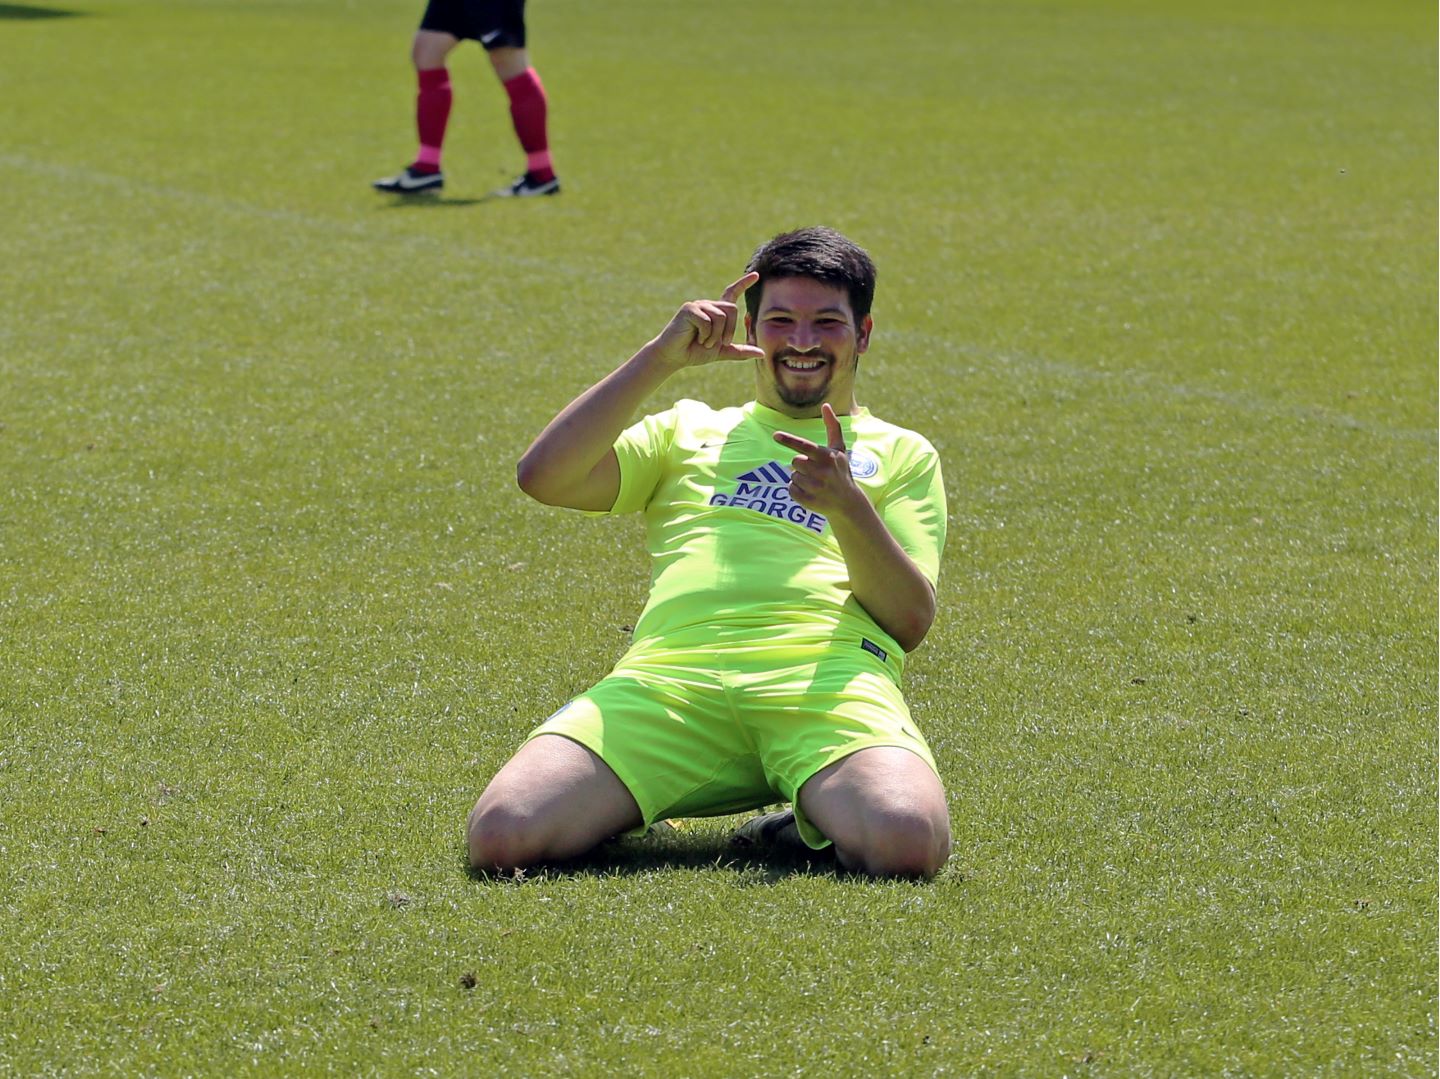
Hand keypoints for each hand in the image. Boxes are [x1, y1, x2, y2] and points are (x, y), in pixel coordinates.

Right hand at [649, 272, 765, 368]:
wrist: (675, 356)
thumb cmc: (695, 352)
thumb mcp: (722, 352)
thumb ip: (741, 351)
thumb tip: (762, 353)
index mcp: (716, 312)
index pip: (731, 293)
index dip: (743, 284)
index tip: (756, 275)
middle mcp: (708, 305)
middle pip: (732, 309)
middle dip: (730, 330)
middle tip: (721, 343)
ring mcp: (698, 305)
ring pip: (721, 316)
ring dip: (716, 336)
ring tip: (705, 342)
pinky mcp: (689, 309)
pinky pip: (707, 320)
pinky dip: (705, 334)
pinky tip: (697, 339)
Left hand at [773, 403, 862, 516]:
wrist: (847, 502)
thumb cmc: (840, 470)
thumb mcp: (839, 449)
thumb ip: (832, 426)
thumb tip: (825, 405)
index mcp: (827, 457)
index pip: (804, 446)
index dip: (789, 440)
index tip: (775, 435)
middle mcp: (822, 472)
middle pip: (795, 461)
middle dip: (802, 464)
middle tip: (816, 471)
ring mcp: (815, 488)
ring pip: (792, 476)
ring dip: (800, 478)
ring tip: (816, 482)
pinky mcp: (809, 501)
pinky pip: (791, 490)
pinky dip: (797, 490)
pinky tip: (811, 492)